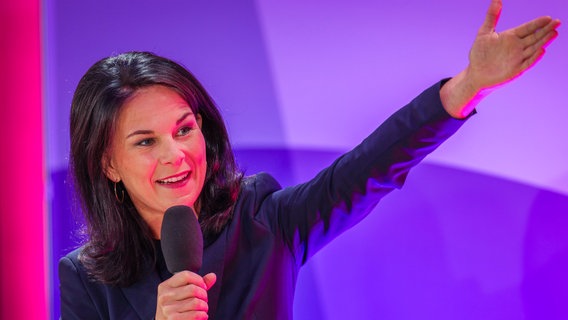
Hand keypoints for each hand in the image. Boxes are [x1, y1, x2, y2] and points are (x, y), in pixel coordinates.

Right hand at [155, 271, 216, 319]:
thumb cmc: (178, 309)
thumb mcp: (184, 294)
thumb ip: (198, 284)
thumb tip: (212, 276)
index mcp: (165, 286)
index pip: (186, 275)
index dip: (199, 280)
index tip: (203, 287)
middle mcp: (164, 297)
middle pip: (193, 289)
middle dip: (204, 295)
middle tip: (203, 300)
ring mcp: (167, 309)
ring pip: (196, 302)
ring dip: (204, 307)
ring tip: (202, 309)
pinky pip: (196, 315)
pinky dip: (203, 315)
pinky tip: (201, 316)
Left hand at [441, 0, 559, 117]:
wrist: (475, 73)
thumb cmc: (479, 53)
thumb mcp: (484, 32)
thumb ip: (492, 16)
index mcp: (511, 36)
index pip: (527, 28)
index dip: (537, 23)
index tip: (548, 18)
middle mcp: (517, 46)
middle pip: (534, 37)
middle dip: (546, 30)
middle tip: (557, 22)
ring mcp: (518, 58)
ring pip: (534, 48)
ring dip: (544, 41)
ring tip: (554, 33)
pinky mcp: (516, 69)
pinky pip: (527, 62)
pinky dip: (534, 57)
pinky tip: (541, 50)